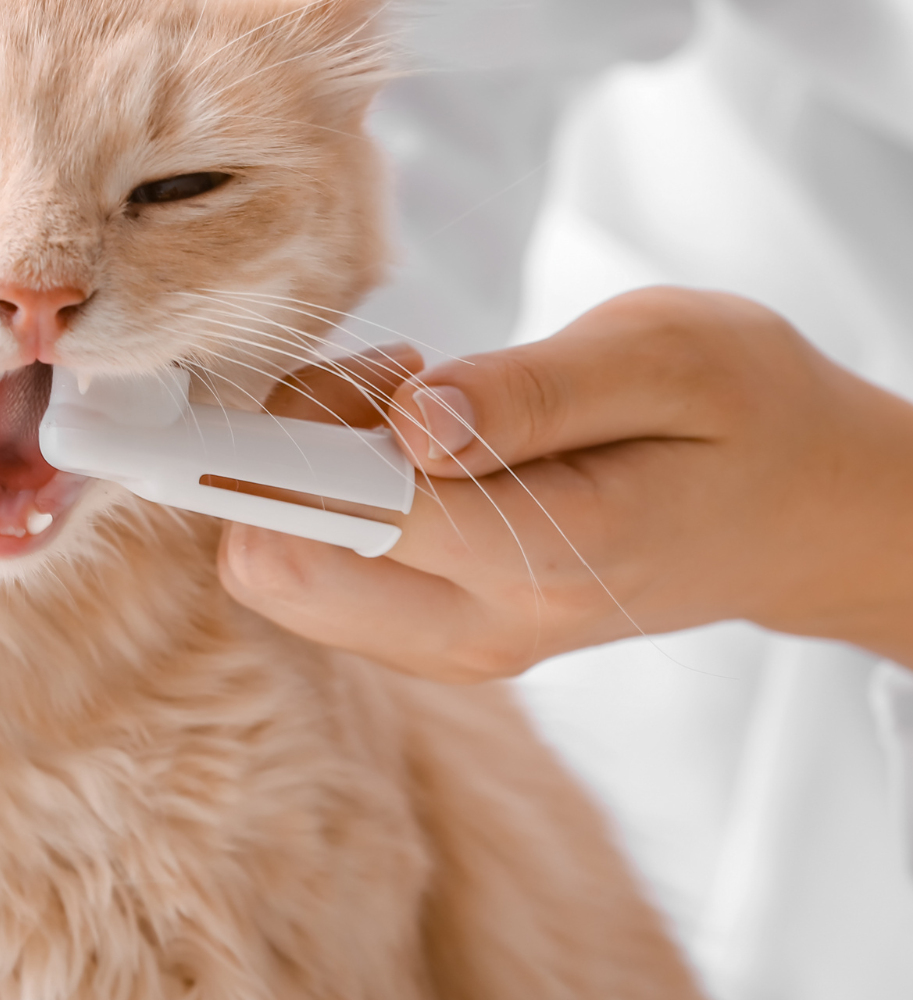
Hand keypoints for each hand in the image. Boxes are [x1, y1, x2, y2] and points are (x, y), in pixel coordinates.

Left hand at [226, 287, 912, 679]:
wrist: (804, 511)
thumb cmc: (746, 411)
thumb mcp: (670, 355)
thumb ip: (532, 393)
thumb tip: (408, 420)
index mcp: (540, 553)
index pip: (335, 511)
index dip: (246, 445)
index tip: (195, 393)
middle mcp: (478, 626)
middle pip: (271, 558)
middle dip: (276, 449)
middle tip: (384, 371)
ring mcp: (453, 644)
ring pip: (279, 571)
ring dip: (301, 469)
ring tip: (416, 397)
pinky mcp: (435, 634)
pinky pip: (317, 573)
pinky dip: (325, 496)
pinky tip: (415, 436)